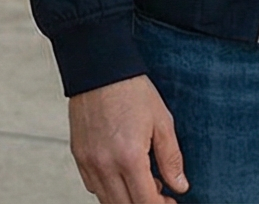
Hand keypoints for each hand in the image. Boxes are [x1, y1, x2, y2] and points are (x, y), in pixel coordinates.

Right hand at [68, 75, 187, 203]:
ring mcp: (88, 162)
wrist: (99, 69)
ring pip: (107, 200)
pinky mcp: (79, 156)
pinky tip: (123, 175)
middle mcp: (105, 165)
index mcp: (129, 157)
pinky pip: (93, 186)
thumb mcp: (162, 122)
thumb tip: (180, 187)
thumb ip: (171, 159)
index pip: (145, 202)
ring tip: (144, 182)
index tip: (171, 202)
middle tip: (161, 195)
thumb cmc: (132, 91)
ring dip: (127, 199)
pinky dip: (109, 189)